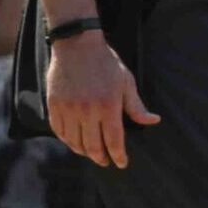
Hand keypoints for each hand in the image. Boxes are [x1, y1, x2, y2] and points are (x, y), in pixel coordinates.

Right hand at [45, 30, 160, 167]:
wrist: (76, 43)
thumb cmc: (105, 62)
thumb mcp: (125, 81)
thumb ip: (136, 106)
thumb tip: (153, 121)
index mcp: (108, 106)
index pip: (113, 141)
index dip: (118, 156)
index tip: (121, 163)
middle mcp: (87, 111)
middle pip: (93, 147)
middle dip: (101, 158)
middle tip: (106, 161)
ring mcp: (69, 109)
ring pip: (75, 142)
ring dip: (84, 151)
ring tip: (91, 152)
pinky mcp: (54, 105)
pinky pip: (60, 132)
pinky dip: (67, 141)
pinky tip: (74, 141)